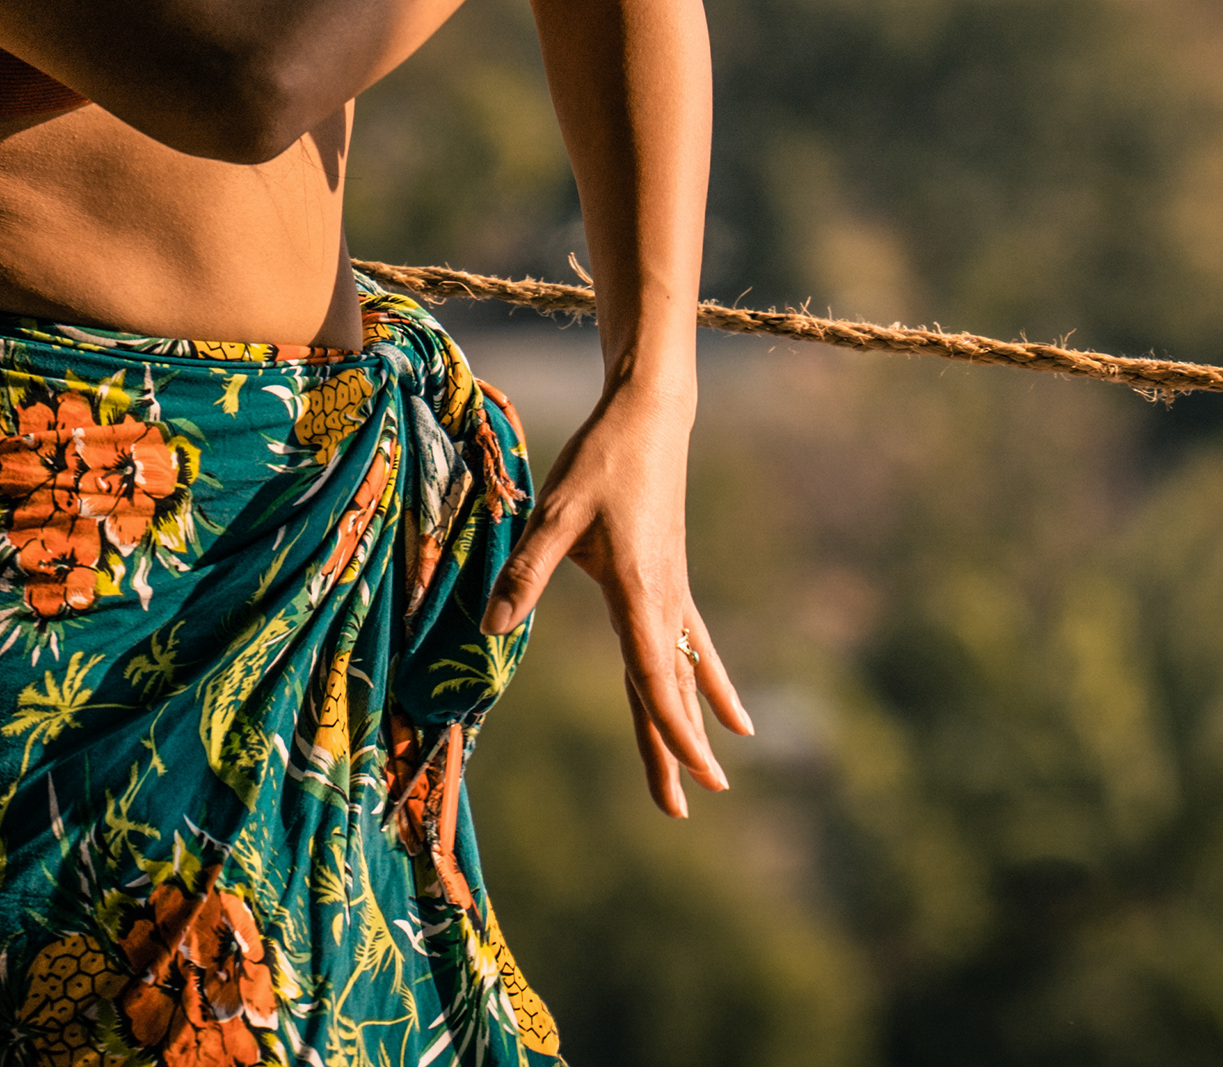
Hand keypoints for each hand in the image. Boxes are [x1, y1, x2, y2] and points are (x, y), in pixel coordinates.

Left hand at [479, 382, 750, 816]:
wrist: (652, 417)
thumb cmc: (602, 459)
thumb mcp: (555, 512)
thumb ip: (526, 572)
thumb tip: (491, 630)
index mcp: (638, 591)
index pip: (656, 676)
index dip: (670, 730)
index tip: (687, 776)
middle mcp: (663, 600)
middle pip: (670, 688)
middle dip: (676, 750)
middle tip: (685, 807)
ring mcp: (673, 592)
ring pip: (684, 672)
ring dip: (694, 725)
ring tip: (713, 778)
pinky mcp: (671, 579)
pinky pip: (693, 645)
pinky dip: (709, 682)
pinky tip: (731, 711)